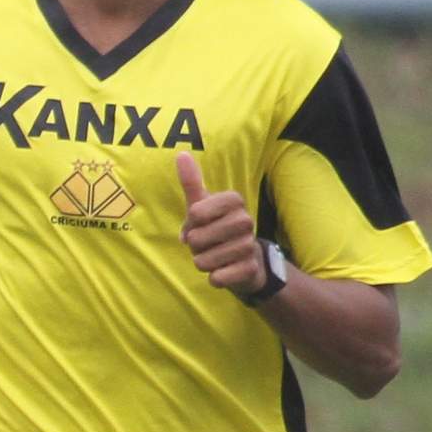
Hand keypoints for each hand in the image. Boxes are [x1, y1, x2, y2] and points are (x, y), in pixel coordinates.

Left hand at [177, 154, 263, 293]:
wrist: (245, 261)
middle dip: (194, 245)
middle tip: (206, 243)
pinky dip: (214, 278)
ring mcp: (250, 245)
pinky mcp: (250, 269)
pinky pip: (217, 278)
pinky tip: (224, 271)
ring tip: (215, 256)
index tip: (200, 221)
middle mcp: (246, 220)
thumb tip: (182, 154)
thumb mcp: (201, 205)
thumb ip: (191, 182)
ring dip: (202, 262)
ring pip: (204, 261)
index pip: (195, 212)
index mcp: (233, 200)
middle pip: (197, 239)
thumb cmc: (216, 229)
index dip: (191, 222)